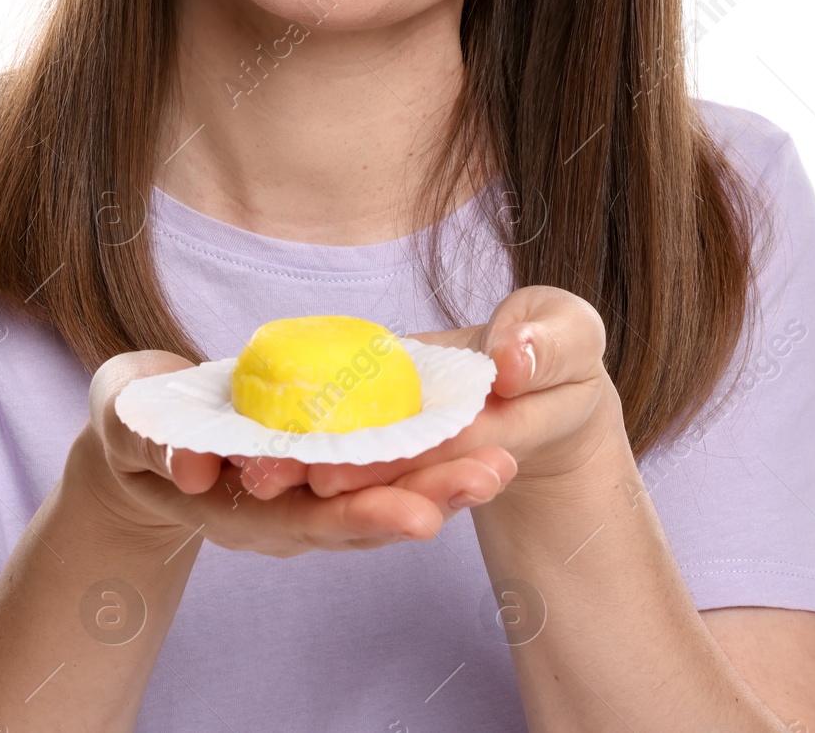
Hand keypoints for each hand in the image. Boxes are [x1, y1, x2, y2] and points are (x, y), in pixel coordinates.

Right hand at [75, 349, 518, 558]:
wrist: (141, 439)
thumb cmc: (130, 421)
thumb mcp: (122, 424)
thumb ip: (146, 441)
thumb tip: (191, 466)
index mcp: (236, 507)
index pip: (307, 519)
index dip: (361, 517)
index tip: (417, 516)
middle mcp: (280, 512)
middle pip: (360, 512)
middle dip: (428, 498)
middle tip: (490, 478)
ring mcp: (301, 493)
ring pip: (379, 495)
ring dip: (442, 483)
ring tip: (502, 465)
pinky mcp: (317, 464)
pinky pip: (376, 468)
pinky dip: (425, 459)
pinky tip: (475, 441)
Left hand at [234, 286, 617, 503]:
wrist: (535, 371)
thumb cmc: (558, 346)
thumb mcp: (569, 335)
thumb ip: (547, 346)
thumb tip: (510, 361)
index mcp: (496, 436)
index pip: (435, 453)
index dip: (385, 463)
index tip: (329, 472)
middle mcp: (443, 452)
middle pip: (384, 473)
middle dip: (320, 478)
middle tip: (262, 478)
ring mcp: (410, 441)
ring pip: (356, 462)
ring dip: (302, 470)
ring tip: (245, 472)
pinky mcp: (382, 419)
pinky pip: (343, 430)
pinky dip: (299, 435)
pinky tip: (248, 435)